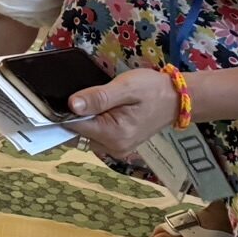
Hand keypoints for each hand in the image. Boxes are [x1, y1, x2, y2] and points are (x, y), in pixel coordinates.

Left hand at [66, 66, 181, 161]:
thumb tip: (72, 105)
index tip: (61, 97)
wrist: (176, 99)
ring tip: (94, 100)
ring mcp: (116, 149)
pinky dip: (93, 122)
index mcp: (114, 135)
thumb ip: (98, 97)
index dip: (64, 112)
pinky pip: (96, 134)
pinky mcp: (119, 144)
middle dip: (74, 115)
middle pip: (78, 133)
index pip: (75, 127)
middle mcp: (113, 148)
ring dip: (84, 119)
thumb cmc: (152, 89)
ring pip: (85, 135)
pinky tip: (99, 109)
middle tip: (84, 95)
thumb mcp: (126, 87)